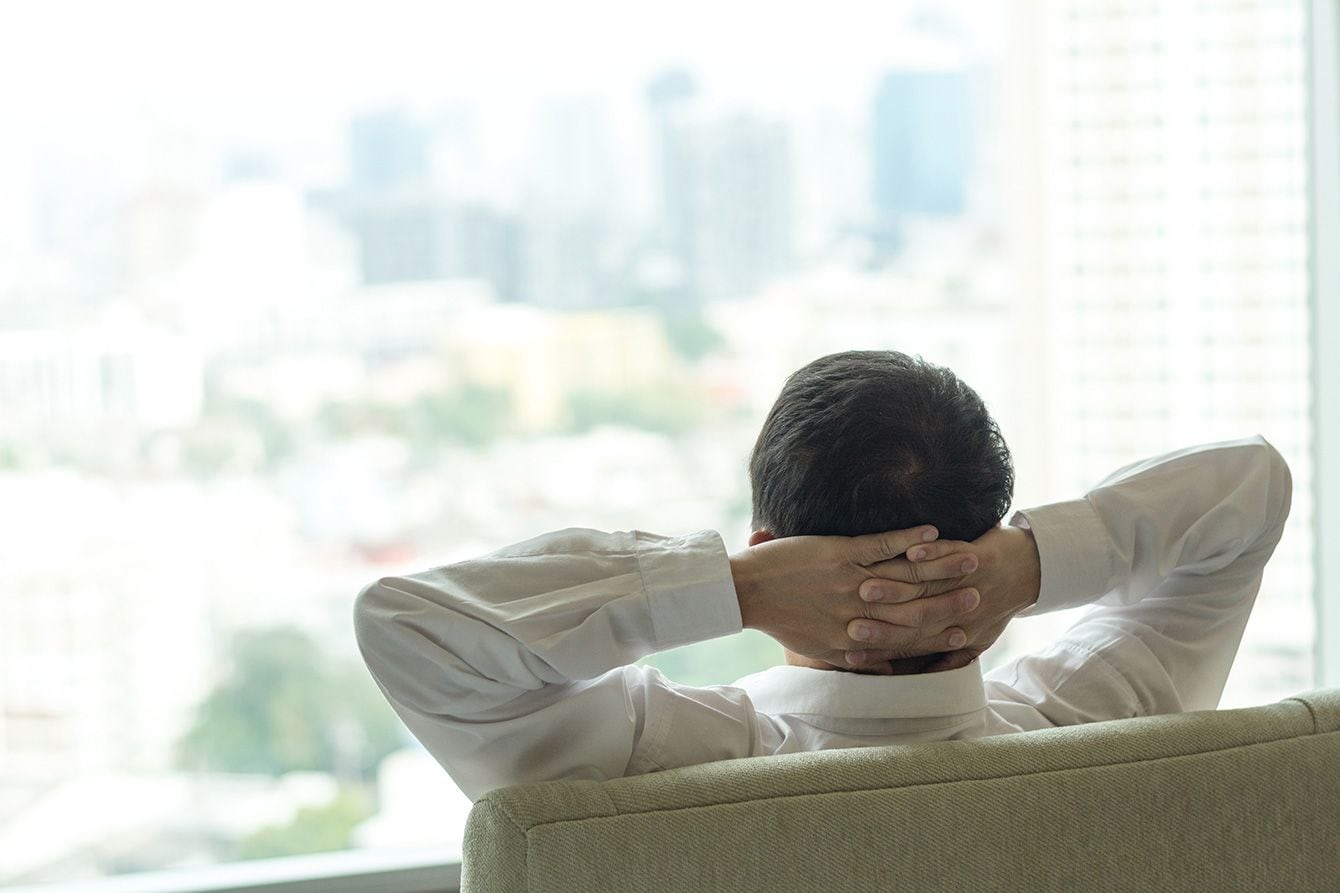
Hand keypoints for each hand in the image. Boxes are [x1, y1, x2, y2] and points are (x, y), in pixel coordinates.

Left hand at [730, 525, 982, 668]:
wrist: (744, 592)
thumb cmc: (779, 619)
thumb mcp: (819, 649)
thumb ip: (856, 657)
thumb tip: (884, 668)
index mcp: (855, 638)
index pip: (907, 639)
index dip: (940, 636)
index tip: (968, 634)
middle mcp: (858, 613)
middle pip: (915, 608)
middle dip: (951, 602)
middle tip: (981, 593)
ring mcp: (850, 582)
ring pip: (905, 576)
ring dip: (941, 567)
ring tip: (970, 559)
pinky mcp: (838, 554)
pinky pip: (881, 545)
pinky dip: (909, 538)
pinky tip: (932, 531)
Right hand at [844, 523, 1040, 669]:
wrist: (1032, 571)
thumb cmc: (999, 606)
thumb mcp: (980, 638)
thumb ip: (953, 658)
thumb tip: (925, 676)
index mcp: (958, 633)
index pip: (912, 646)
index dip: (881, 652)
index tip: (850, 655)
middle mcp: (962, 612)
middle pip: (916, 620)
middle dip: (881, 624)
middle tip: (851, 627)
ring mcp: (969, 584)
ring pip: (928, 588)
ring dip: (897, 587)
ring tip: (866, 588)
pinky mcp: (979, 558)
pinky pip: (951, 554)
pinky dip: (930, 552)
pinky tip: (909, 551)